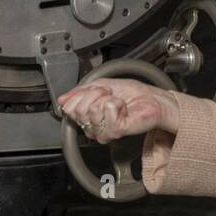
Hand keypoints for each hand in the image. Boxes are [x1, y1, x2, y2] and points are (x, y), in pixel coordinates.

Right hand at [56, 78, 177, 143]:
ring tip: (118, 101)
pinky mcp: (118, 130)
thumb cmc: (133, 94)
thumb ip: (80, 92)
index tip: (96, 90)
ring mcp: (105, 131)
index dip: (81, 95)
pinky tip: (123, 107)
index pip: (68, 108)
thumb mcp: (101, 85)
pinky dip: (116, 103)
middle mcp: (94, 127)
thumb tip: (62, 99)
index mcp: (88, 117)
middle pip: (78, 110)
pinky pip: (107, 111)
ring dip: (107, 98)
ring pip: (92, 111)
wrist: (153, 99)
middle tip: (109, 94)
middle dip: (94, 94)